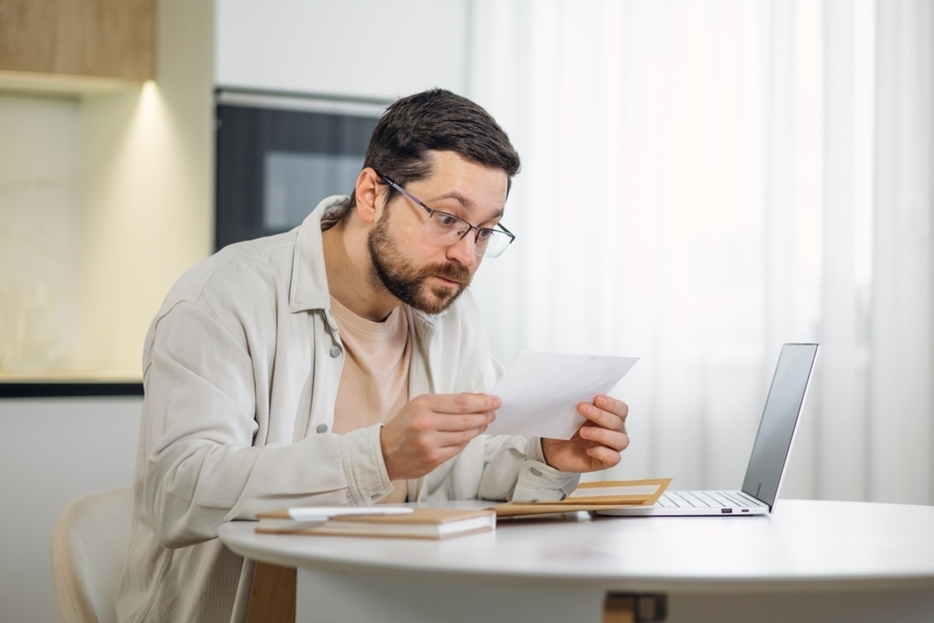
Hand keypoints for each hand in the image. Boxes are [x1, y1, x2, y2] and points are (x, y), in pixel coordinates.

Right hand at [380, 393, 499, 480]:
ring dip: (479, 428)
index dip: (482, 402)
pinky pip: (458, 448)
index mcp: (422, 405)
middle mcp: (425, 423)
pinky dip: (466, 440)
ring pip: (465, 435)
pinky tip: (469, 435)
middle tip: (493, 412)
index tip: (494, 400)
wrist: (384, 452)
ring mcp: (429, 443)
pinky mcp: (433, 459)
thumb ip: (446, 403)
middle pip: (467, 419)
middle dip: (485, 415)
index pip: (461, 402)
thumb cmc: (404, 426)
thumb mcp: (420, 406)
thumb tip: (476, 399)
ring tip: (484, 422)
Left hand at [541, 395, 628, 472]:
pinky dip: (602, 452)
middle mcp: (613, 431)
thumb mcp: (569, 413)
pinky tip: (588, 449)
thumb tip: (578, 393)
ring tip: (583, 432)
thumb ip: (578, 404)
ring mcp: (610, 447)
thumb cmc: (565, 429)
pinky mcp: (604, 461)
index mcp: (609, 416)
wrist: (553, 449)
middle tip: (582, 409)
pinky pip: (614, 458)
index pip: (621, 409)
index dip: (612, 404)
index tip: (596, 399)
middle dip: (600, 415)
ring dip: (602, 434)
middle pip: (618, 423)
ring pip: (621, 441)